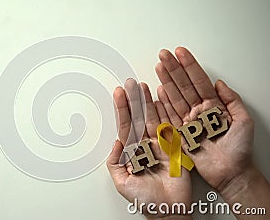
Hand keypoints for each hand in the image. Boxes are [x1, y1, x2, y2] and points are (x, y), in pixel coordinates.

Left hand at [106, 79, 191, 219]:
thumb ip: (115, 162)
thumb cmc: (145, 200)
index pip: (126, 126)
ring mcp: (160, 145)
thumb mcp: (122, 183)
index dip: (122, 109)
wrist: (168, 210)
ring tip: (143, 86)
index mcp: (133, 152)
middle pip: (138, 118)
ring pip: (153, 118)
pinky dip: (166, 113)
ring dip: (147, 102)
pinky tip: (161, 100)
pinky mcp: (175, 147)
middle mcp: (146, 145)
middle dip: (134, 100)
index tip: (119, 93)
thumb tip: (115, 143)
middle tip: (130, 83)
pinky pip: (169, 127)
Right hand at [154, 47, 254, 192]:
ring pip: (174, 97)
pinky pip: (169, 115)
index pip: (199, 81)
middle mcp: (199, 111)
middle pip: (183, 85)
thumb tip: (219, 84)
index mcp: (214, 106)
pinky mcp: (180, 134)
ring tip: (159, 67)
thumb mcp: (243, 121)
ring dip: (166, 81)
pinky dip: (162, 103)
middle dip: (173, 69)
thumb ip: (232, 100)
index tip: (180, 53)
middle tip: (164, 55)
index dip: (189, 66)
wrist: (231, 173)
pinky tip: (158, 90)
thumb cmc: (240, 150)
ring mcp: (188, 121)